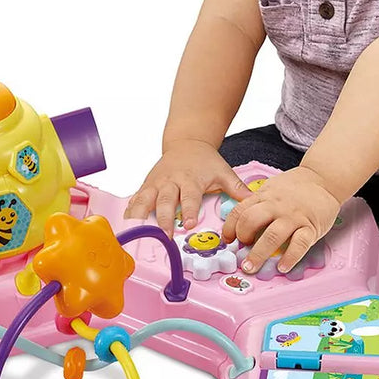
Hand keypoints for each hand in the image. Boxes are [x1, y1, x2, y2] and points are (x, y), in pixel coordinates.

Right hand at [124, 139, 252, 234]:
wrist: (187, 142)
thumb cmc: (205, 161)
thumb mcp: (223, 171)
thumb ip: (237, 188)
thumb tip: (253, 201)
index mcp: (190, 179)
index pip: (190, 197)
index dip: (189, 210)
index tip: (189, 224)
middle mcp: (171, 181)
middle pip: (164, 200)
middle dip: (162, 218)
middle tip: (164, 235)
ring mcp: (156, 183)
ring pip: (145, 199)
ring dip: (140, 216)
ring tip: (136, 232)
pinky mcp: (147, 185)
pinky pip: (136, 198)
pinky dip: (130, 210)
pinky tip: (125, 224)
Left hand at [220, 166, 339, 273]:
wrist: (324, 179)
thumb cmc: (295, 187)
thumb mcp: (271, 188)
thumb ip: (257, 203)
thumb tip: (239, 223)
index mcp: (264, 196)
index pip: (240, 211)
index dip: (229, 227)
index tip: (228, 240)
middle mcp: (276, 206)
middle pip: (251, 221)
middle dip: (242, 238)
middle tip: (242, 250)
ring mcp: (294, 216)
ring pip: (272, 236)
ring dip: (259, 254)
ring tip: (251, 267)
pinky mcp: (311, 227)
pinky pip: (299, 244)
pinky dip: (290, 258)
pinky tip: (283, 267)